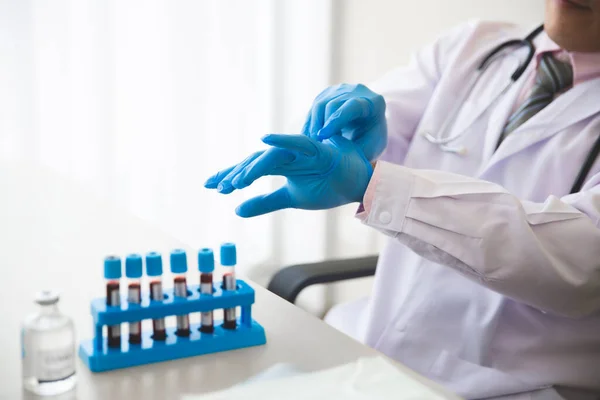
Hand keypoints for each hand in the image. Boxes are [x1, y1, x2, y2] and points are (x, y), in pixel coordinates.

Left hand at [204, 134, 372, 217]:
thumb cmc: (326, 187)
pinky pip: (298, 144)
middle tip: (215, 185)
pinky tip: (265, 141)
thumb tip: (237, 210)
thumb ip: (264, 202)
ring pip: (272, 156)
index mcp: (280, 165)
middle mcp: (287, 155)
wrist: (357, 186)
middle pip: (255, 161)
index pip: (250, 169)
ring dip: (254, 167)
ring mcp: (301, 151)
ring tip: (236, 182)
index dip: (230, 175)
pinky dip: (282, 141)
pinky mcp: (318, 150)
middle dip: (235, 173)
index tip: (209, 185)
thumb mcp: (290, 199)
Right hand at [302, 83, 386, 160]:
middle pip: (332, 104)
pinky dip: (309, 125)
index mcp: (374, 102)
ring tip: (313, 144)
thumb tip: (332, 151)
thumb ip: (354, 149)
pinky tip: (309, 139)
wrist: (368, 130)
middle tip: (317, 146)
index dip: (336, 120)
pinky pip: (313, 109)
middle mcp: (356, 91)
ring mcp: (340, 91)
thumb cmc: (371, 142)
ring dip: (313, 126)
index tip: (324, 136)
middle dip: (321, 125)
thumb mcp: (370, 148)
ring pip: (319, 104)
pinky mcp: (326, 95)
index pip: (352, 106)